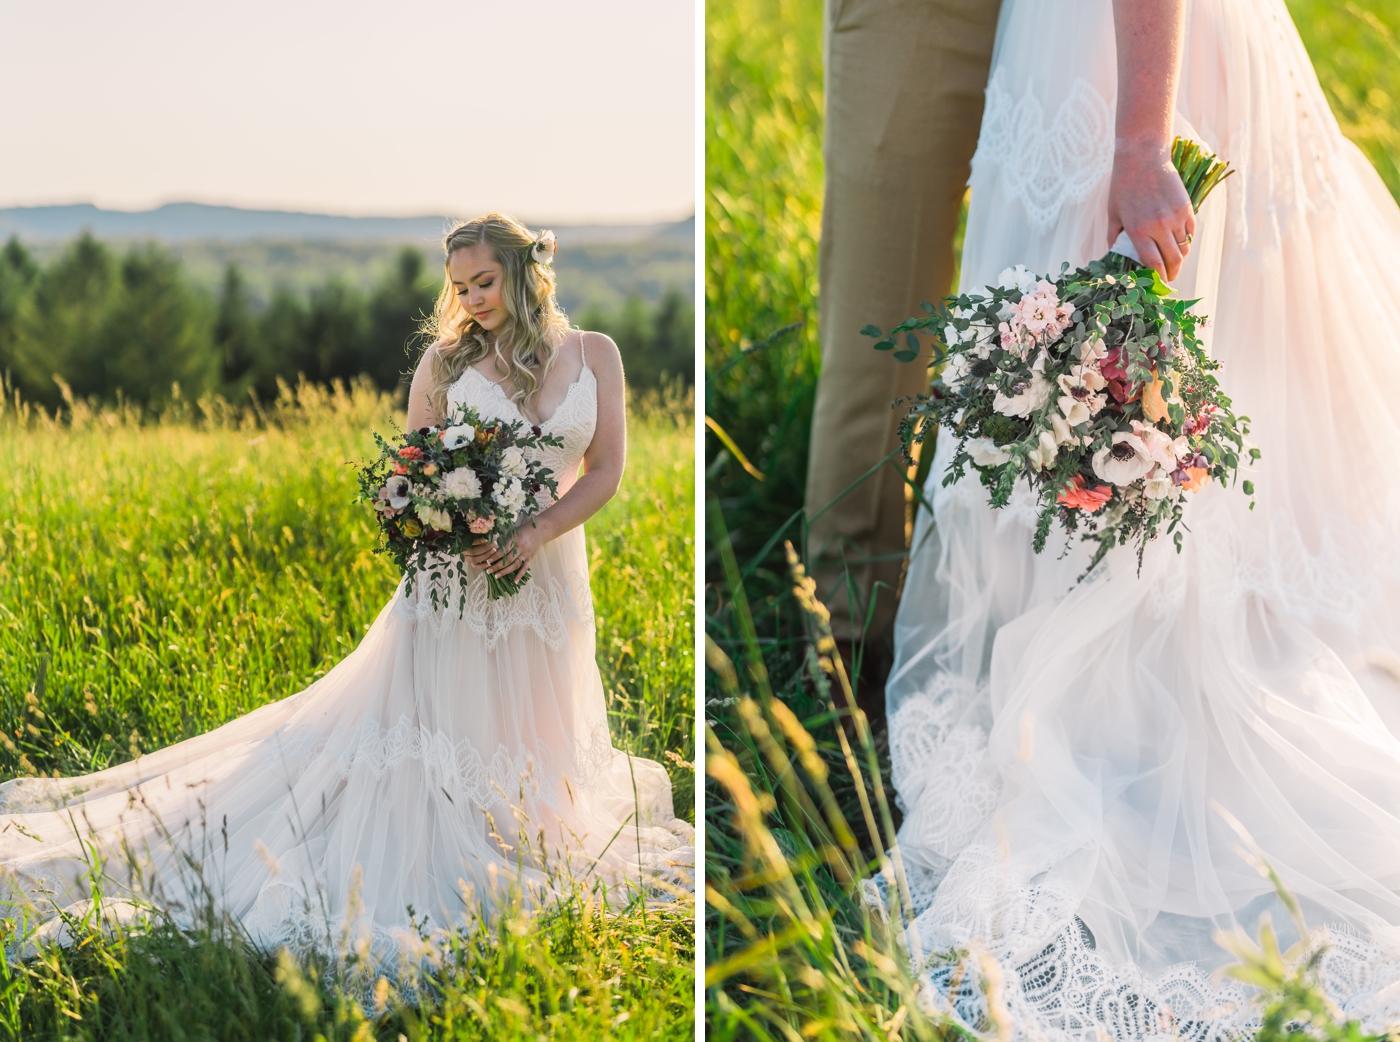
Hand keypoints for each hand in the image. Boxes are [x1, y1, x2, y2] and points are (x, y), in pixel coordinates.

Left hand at [476, 523, 547, 581]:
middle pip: (507, 560)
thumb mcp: (512, 532)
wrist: (540, 530)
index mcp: (514, 540)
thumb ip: (504, 540)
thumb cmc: (523, 529)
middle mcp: (520, 548)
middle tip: (488, 571)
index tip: (487, 561)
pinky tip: (515, 581)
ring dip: (505, 571)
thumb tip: (493, 549)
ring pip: (515, 565)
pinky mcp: (530, 558)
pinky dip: (520, 575)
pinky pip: (525, 568)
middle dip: (497, 566)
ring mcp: (526, 554)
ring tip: (497, 576)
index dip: (494, 557)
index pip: (503, 551)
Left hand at [1106, 140, 1194, 281]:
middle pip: (1173, 260)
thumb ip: (1114, 237)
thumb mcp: (1113, 214)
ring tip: (1174, 261)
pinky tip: (1180, 243)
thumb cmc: (1123, 186)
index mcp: (1138, 231)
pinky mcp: (1186, 207)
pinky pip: (1190, 231)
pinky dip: (1186, 240)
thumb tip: (1115, 257)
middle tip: (1169, 279)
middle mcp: (1159, 226)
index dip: (1158, 278)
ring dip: (1180, 258)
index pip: (1154, 264)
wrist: (1142, 158)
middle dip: (1172, 274)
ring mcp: (1175, 217)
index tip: (1159, 284)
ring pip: (1184, 247)